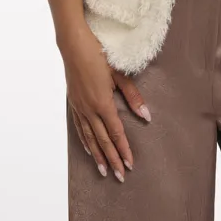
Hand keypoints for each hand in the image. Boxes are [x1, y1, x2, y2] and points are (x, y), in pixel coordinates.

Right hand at [59, 24, 149, 180]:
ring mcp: (79, 107)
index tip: (130, 164)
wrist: (74, 44)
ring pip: (90, 138)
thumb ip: (133, 96)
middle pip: (103, 140)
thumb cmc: (99, 55)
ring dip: (98, 155)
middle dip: (112, 159)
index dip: (124, 149)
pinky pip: (80, 127)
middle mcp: (90, 109)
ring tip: (104, 170)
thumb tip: (146, 116)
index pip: (116, 133)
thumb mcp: (119, 74)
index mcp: (103, 103)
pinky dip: (86, 141)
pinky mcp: (73, 103)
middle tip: (120, 176)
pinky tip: (90, 149)